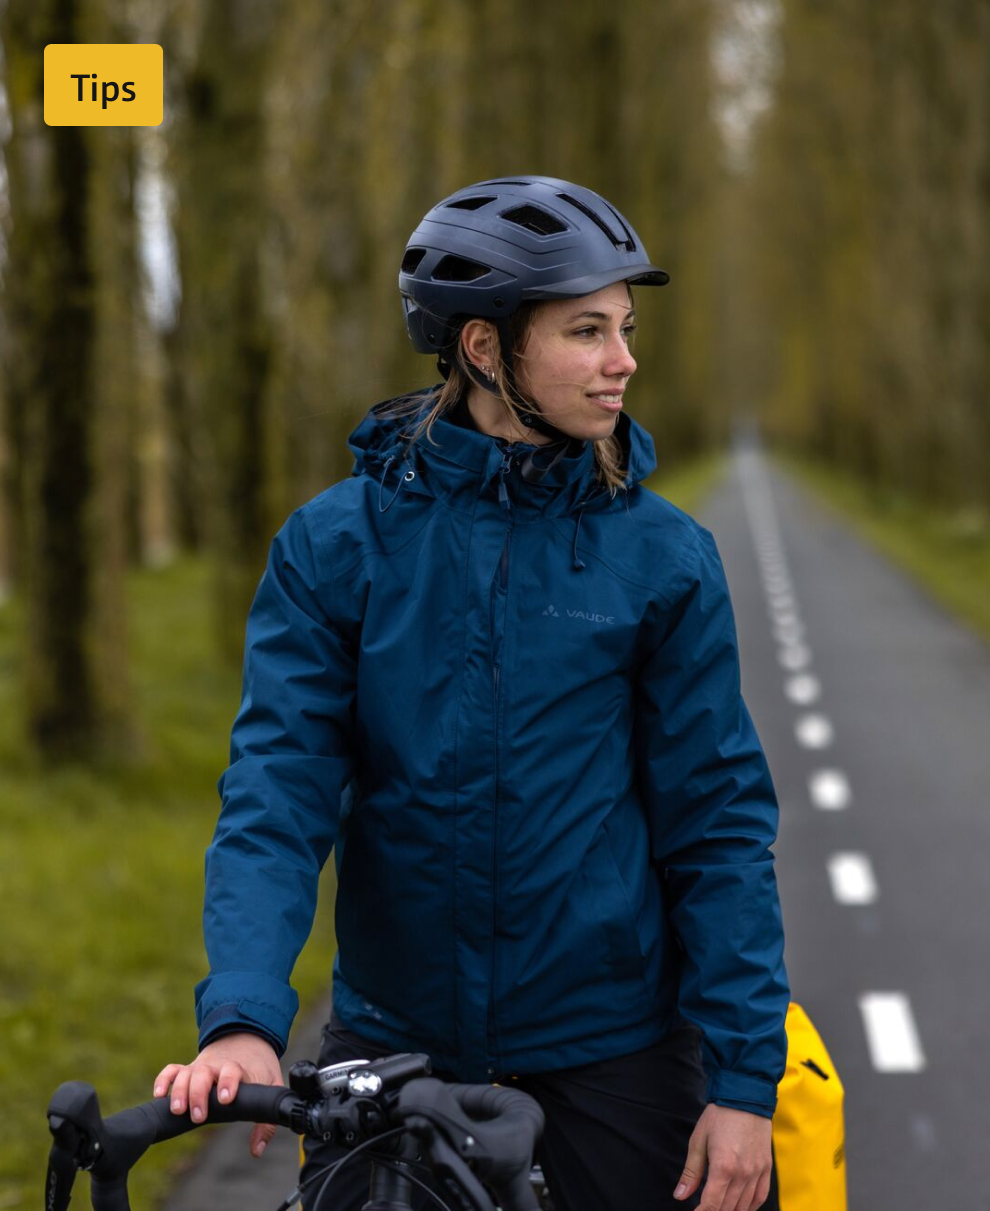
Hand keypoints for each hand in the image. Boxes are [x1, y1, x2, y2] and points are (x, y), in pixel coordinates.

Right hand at [154, 1032, 282, 1157]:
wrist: (248, 1040)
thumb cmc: (259, 1069)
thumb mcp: (271, 1087)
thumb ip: (266, 1121)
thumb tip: (256, 1150)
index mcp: (239, 1068)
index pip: (232, 1071)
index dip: (229, 1083)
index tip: (226, 1099)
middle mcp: (217, 1066)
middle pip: (203, 1073)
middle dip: (199, 1094)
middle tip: (199, 1116)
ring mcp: (201, 1067)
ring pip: (186, 1073)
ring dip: (179, 1090)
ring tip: (178, 1110)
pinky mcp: (188, 1069)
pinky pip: (172, 1070)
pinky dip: (164, 1080)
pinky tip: (159, 1096)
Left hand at [673, 1104, 771, 1210]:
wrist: (745, 1097)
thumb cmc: (719, 1117)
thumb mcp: (698, 1140)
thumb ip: (691, 1172)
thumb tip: (680, 1195)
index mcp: (723, 1166)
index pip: (712, 1205)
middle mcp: (743, 1174)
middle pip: (727, 1208)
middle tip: (704, 1209)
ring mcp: (757, 1172)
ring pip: (744, 1207)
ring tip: (719, 1207)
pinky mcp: (766, 1168)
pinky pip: (760, 1197)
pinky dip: (749, 1207)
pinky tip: (740, 1207)